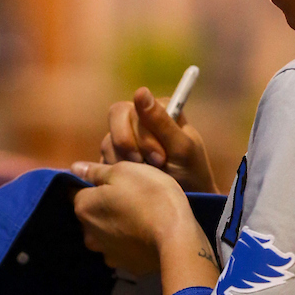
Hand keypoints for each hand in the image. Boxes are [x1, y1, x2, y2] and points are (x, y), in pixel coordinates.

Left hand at [73, 160, 191, 273]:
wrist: (177, 236)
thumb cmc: (149, 194)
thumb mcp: (124, 171)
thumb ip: (96, 171)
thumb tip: (74, 168)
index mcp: (84, 208)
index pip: (77, 191)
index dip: (93, 184)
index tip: (112, 181)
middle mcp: (89, 234)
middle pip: (91, 215)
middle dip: (103, 207)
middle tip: (129, 198)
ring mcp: (107, 254)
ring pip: (105, 235)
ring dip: (116, 227)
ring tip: (139, 218)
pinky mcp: (127, 267)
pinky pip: (123, 250)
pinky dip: (130, 243)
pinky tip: (146, 235)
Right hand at [99, 87, 215, 192]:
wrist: (184, 203)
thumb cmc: (190, 173)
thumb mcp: (181, 148)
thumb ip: (161, 121)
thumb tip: (140, 91)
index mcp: (159, 109)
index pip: (133, 108)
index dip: (141, 134)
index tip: (159, 158)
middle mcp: (140, 119)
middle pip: (116, 117)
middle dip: (128, 146)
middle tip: (146, 166)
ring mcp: (127, 138)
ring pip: (108, 141)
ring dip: (125, 162)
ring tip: (145, 177)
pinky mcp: (117, 157)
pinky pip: (103, 160)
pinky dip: (117, 172)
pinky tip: (133, 181)